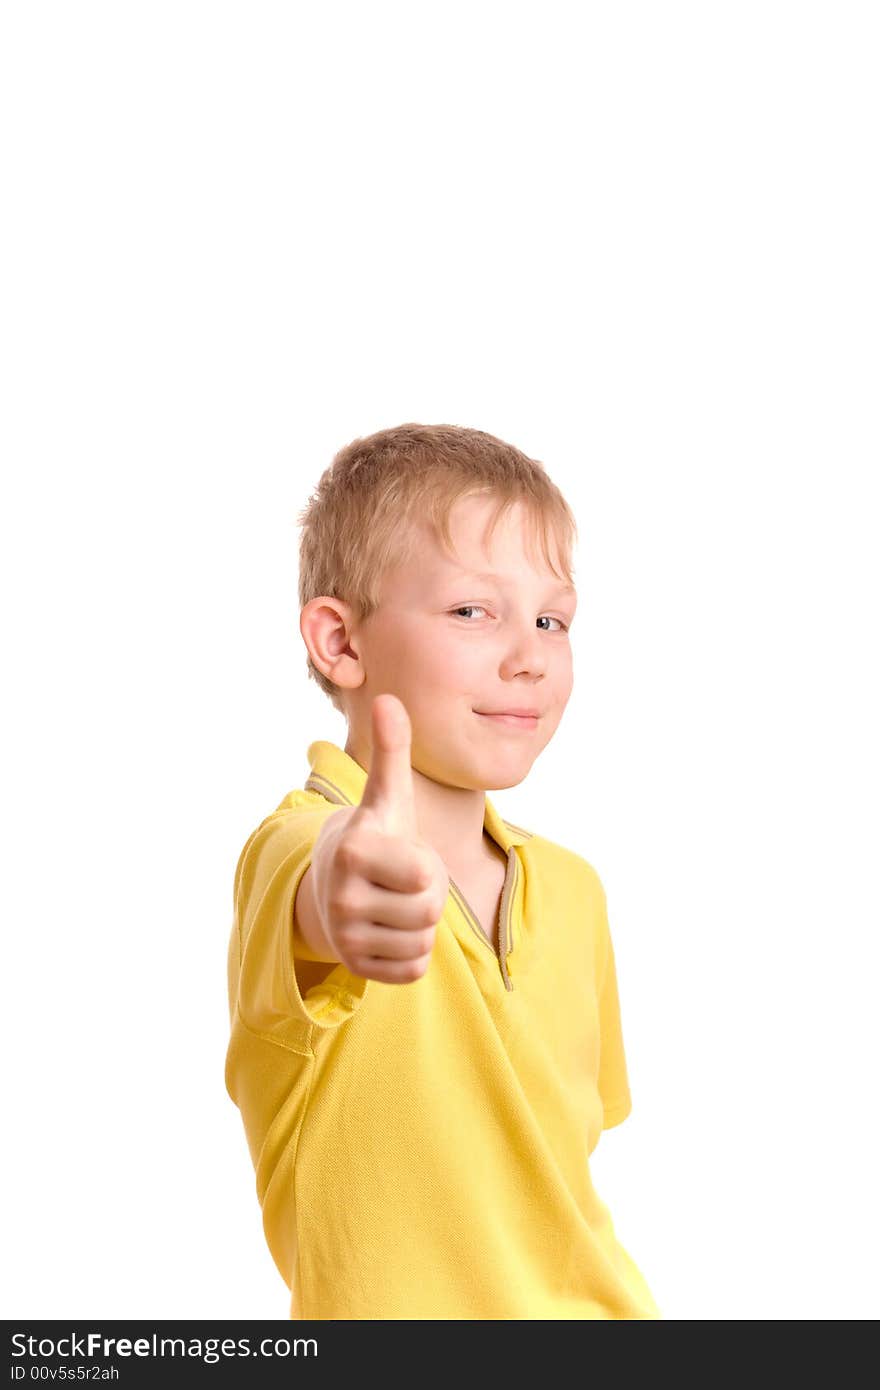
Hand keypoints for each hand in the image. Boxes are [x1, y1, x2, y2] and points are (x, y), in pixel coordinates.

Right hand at [309, 693, 449, 983]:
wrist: (330, 884)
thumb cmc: (375, 835)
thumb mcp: (388, 796)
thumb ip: (393, 750)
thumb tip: (389, 697)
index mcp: (354, 851)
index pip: (426, 876)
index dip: (427, 864)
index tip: (402, 853)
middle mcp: (342, 896)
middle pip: (428, 911)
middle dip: (426, 895)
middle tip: (401, 881)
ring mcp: (344, 936)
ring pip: (422, 942)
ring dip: (419, 924)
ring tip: (393, 902)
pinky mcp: (355, 967)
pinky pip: (412, 969)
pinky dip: (411, 953)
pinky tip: (389, 930)